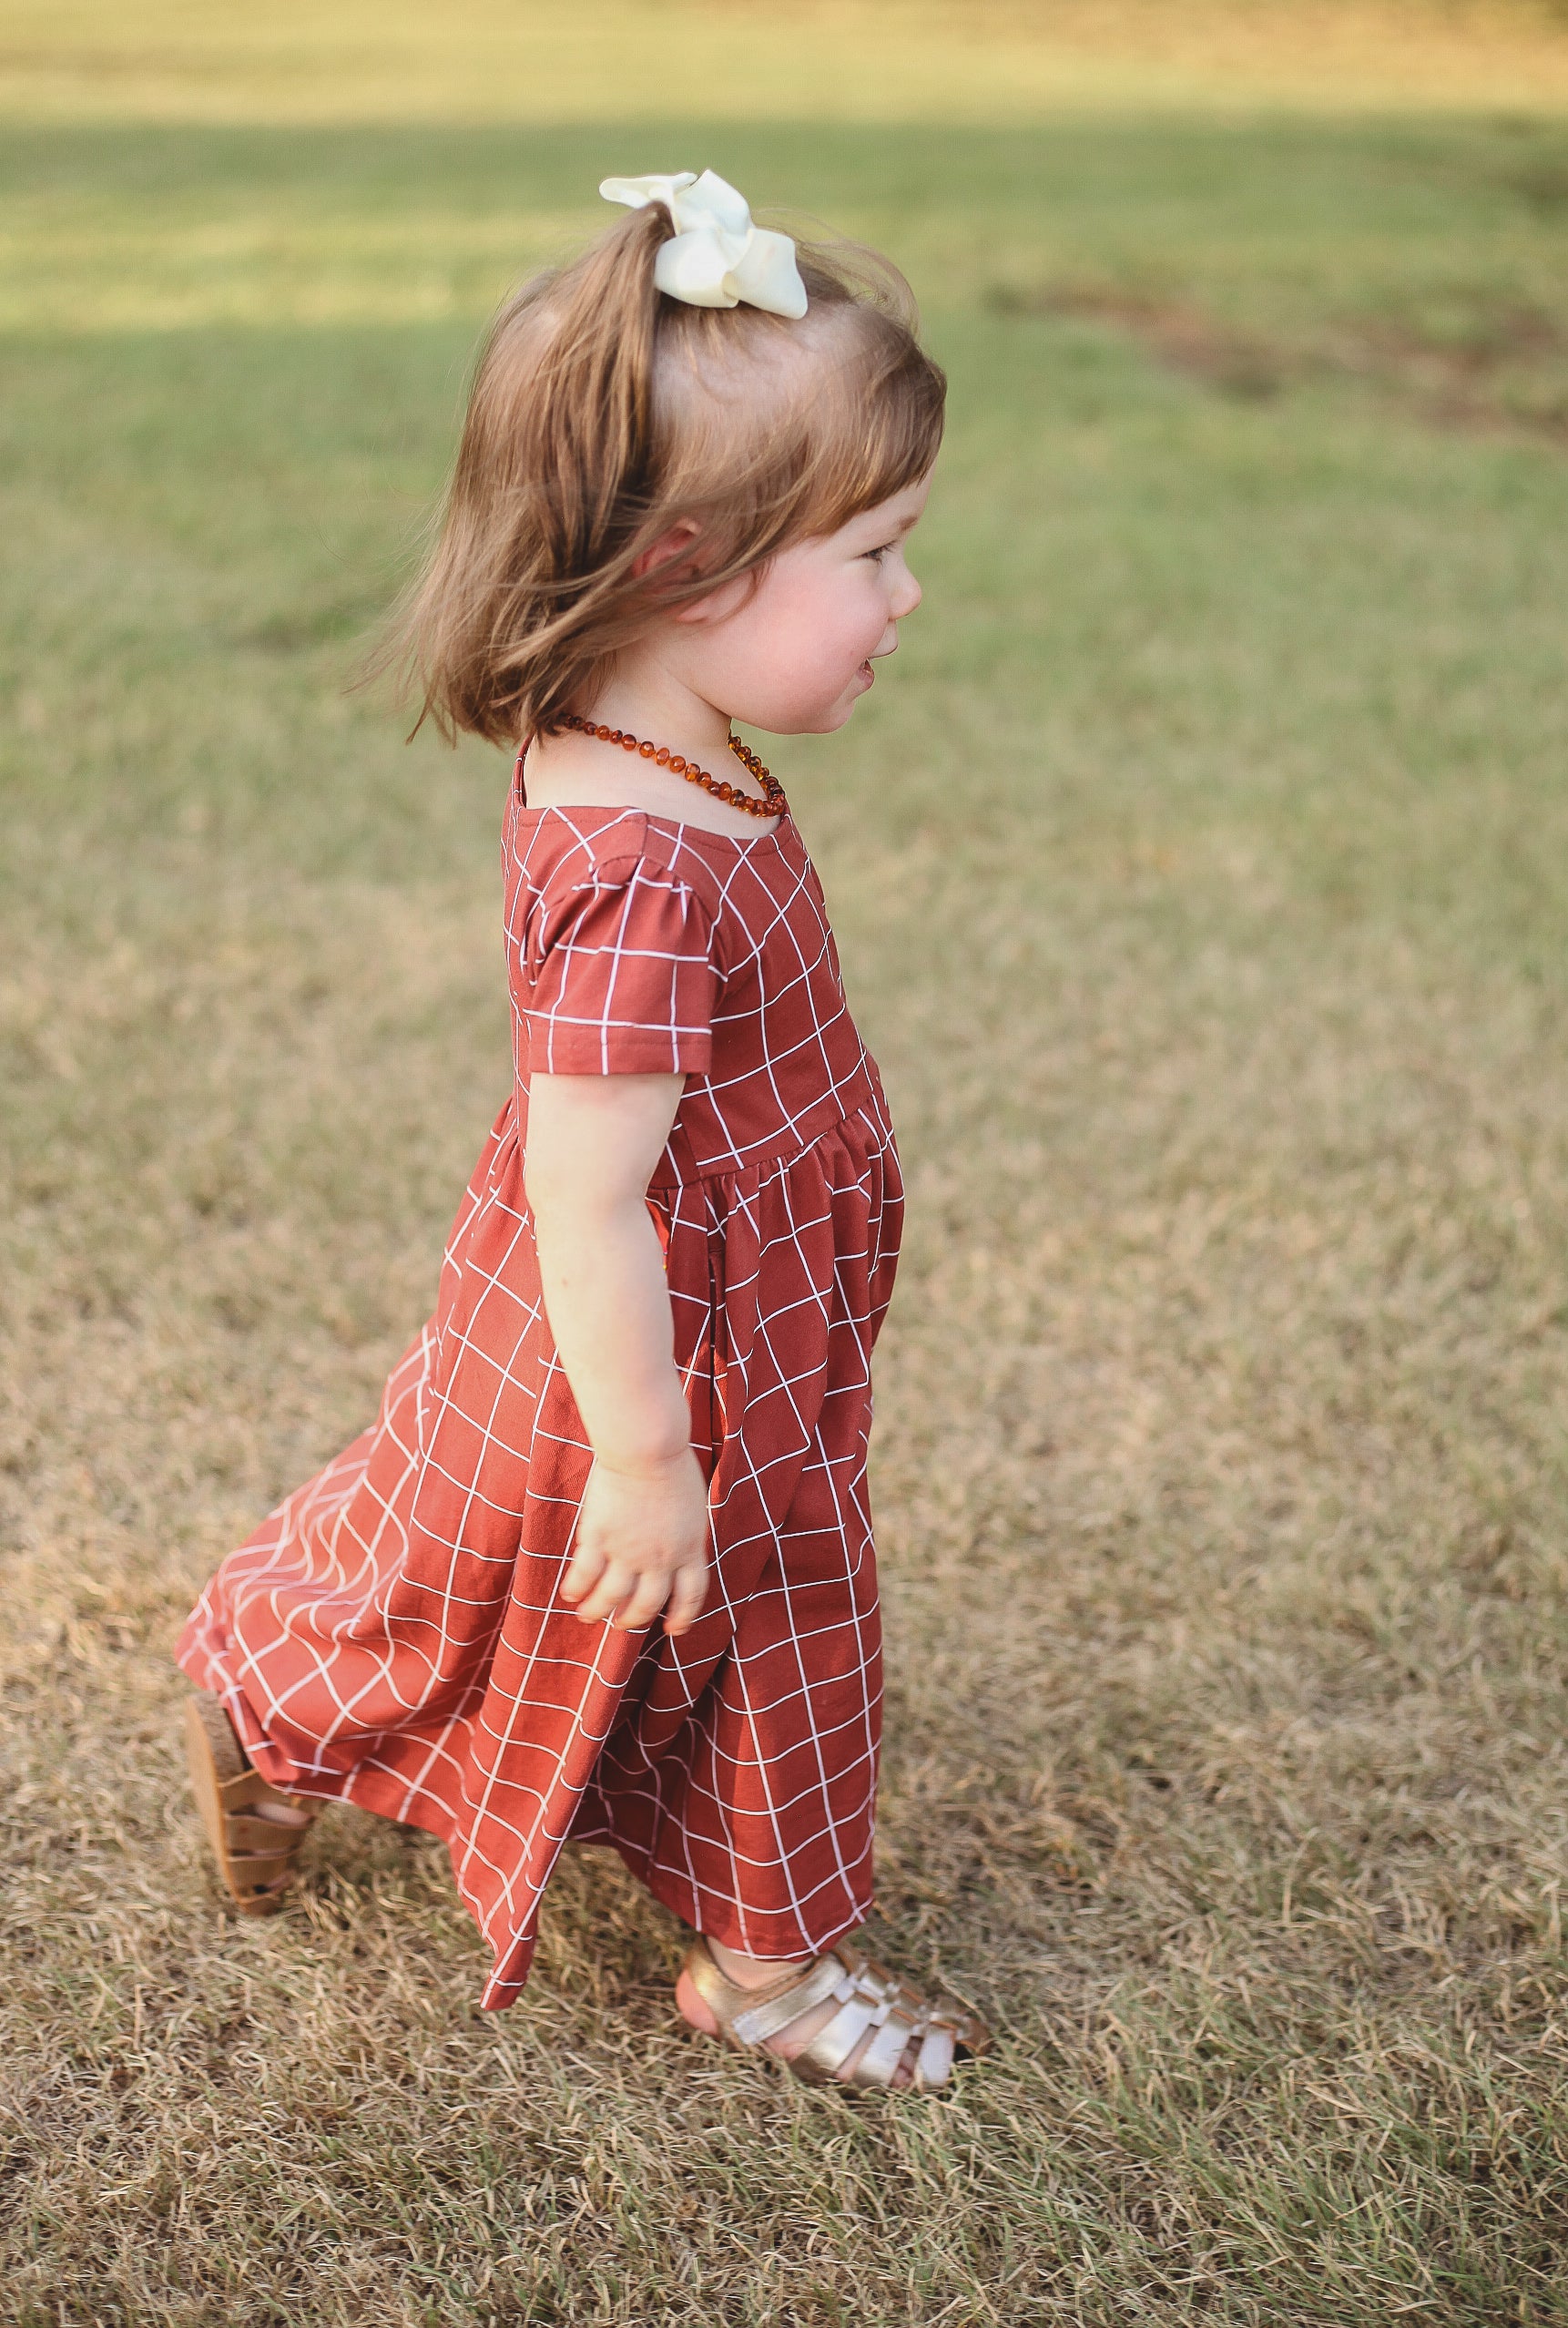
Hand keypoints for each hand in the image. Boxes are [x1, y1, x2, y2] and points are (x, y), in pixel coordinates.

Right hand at [560, 1449, 710, 1636]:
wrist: (646, 1447)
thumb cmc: (672, 1465)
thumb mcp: (692, 1507)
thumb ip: (685, 1534)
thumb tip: (677, 1549)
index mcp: (690, 1549)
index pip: (691, 1595)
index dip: (683, 1617)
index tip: (674, 1629)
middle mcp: (660, 1558)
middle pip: (647, 1604)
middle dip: (633, 1618)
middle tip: (622, 1623)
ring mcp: (628, 1551)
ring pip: (612, 1597)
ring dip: (598, 1611)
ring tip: (587, 1616)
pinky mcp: (599, 1538)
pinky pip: (585, 1574)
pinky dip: (576, 1589)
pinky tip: (569, 1594)